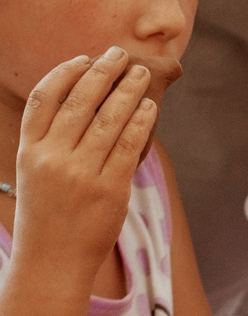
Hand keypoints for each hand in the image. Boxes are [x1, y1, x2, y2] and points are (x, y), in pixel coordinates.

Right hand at [11, 50, 157, 291]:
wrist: (51, 262)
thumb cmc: (48, 214)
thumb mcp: (35, 172)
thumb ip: (51, 140)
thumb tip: (89, 100)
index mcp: (28, 151)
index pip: (43, 98)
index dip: (64, 72)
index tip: (83, 58)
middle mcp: (51, 158)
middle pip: (80, 101)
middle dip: (103, 71)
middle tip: (120, 53)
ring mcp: (80, 173)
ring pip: (110, 118)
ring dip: (129, 89)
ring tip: (142, 73)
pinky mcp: (109, 188)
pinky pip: (130, 144)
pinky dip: (142, 120)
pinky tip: (151, 106)